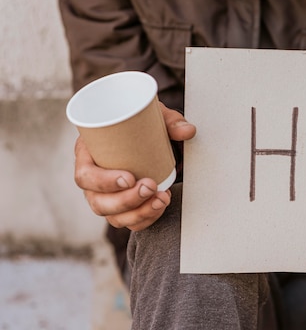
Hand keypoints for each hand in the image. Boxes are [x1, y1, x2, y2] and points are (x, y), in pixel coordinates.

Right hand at [74, 102, 195, 230]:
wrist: (148, 134)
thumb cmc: (140, 124)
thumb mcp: (152, 116)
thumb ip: (171, 121)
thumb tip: (188, 131)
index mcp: (88, 153)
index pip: (85, 175)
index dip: (103, 182)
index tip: (129, 178)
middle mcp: (92, 179)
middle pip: (98, 201)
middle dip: (126, 200)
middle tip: (150, 187)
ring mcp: (104, 196)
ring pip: (113, 216)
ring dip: (139, 212)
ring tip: (161, 198)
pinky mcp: (121, 206)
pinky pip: (128, 221)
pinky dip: (145, 218)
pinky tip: (160, 205)